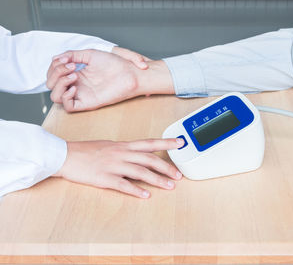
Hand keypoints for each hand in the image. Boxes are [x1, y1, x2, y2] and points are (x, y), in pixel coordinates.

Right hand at [47, 47, 151, 111]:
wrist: (128, 72)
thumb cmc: (114, 63)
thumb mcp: (89, 54)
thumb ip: (72, 54)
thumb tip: (57, 58)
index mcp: (76, 74)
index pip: (52, 73)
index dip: (54, 66)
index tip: (68, 60)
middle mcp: (76, 85)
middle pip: (51, 84)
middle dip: (55, 73)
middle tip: (71, 67)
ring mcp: (81, 95)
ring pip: (55, 96)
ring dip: (59, 84)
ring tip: (74, 76)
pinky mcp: (88, 103)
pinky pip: (68, 107)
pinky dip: (65, 97)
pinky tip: (74, 88)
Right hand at [54, 138, 184, 197]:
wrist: (66, 155)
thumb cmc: (87, 151)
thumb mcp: (110, 146)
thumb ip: (126, 151)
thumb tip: (140, 155)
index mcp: (124, 146)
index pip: (150, 143)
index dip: (166, 143)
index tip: (181, 143)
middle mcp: (122, 154)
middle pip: (150, 159)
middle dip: (166, 167)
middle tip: (178, 175)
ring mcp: (114, 166)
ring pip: (141, 172)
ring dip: (157, 180)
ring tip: (169, 186)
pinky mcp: (104, 178)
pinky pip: (123, 185)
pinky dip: (136, 191)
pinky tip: (145, 195)